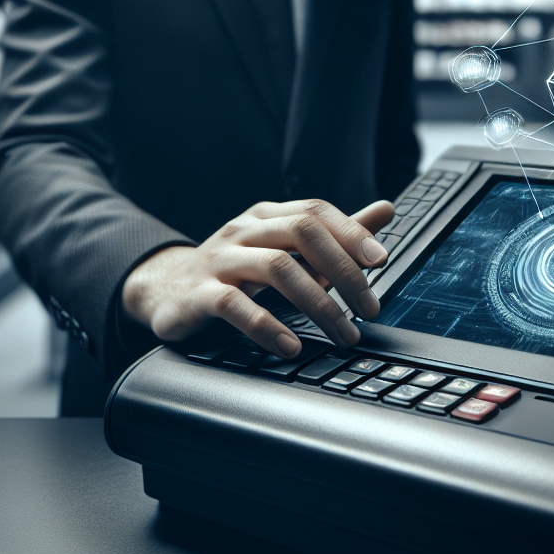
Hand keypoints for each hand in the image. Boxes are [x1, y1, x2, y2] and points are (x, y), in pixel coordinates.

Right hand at [121, 198, 394, 358]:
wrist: (166, 289)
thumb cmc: (237, 268)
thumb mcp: (286, 247)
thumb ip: (336, 234)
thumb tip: (387, 209)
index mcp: (268, 215)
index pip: (316, 211)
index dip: (351, 233)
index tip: (381, 261)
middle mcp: (244, 230)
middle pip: (302, 233)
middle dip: (343, 271)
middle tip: (369, 308)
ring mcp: (219, 259)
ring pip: (276, 268)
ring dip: (317, 303)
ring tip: (341, 332)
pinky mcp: (198, 294)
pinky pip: (236, 305)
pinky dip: (268, 326)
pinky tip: (290, 345)